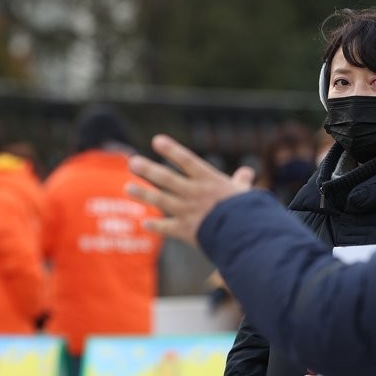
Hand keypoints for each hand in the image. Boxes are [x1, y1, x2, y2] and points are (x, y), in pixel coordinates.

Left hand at [126, 134, 253, 246]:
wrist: (244, 235)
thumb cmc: (248, 212)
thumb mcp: (245, 193)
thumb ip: (241, 182)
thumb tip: (247, 172)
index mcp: (209, 180)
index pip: (187, 160)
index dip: (171, 149)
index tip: (156, 140)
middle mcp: (194, 193)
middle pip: (167, 178)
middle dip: (148, 170)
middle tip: (132, 162)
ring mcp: (188, 212)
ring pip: (161, 200)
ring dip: (143, 194)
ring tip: (128, 188)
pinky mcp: (186, 231)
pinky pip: (167, 227)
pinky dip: (156, 226)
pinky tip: (145, 224)